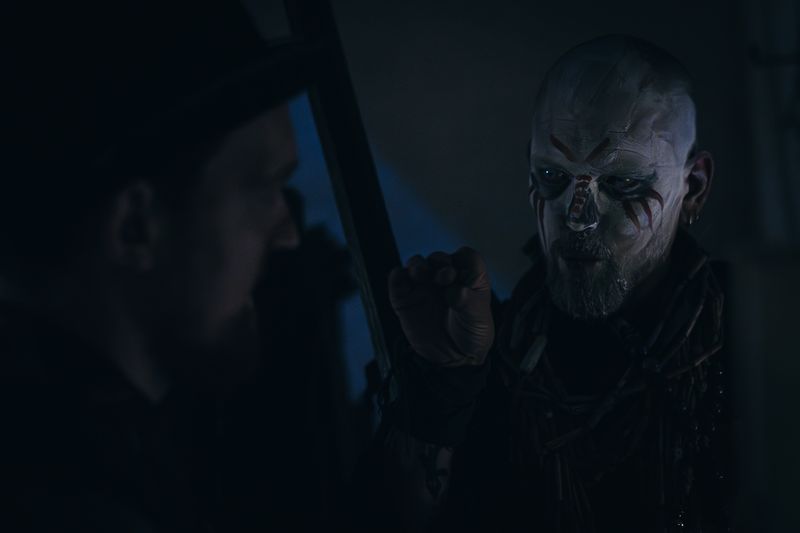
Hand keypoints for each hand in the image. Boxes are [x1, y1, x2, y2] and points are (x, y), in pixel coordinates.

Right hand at [388, 247, 493, 366]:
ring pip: (417, 264)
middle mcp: (446, 278)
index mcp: (468, 278)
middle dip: (440, 262)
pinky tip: (402, 280)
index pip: (466, 257)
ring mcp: (424, 286)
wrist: (451, 359)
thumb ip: (467, 302)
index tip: (461, 274)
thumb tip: (455, 291)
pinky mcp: (405, 297)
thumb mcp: (477, 319)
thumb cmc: (471, 335)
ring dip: (418, 265)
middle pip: (440, 258)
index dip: (463, 260)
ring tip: (420, 274)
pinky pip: (397, 279)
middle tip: (444, 277)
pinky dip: (397, 276)